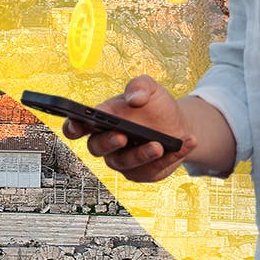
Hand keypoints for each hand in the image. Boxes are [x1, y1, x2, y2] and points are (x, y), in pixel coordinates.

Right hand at [59, 75, 199, 181]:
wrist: (178, 124)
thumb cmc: (155, 106)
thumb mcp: (150, 88)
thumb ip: (140, 86)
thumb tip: (134, 98)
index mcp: (101, 121)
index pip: (77, 127)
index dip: (72, 127)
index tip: (76, 123)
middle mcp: (107, 144)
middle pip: (97, 148)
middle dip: (108, 142)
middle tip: (122, 136)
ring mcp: (123, 161)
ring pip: (125, 163)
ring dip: (142, 155)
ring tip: (159, 145)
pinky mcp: (142, 173)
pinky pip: (153, 169)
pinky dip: (171, 157)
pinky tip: (187, 142)